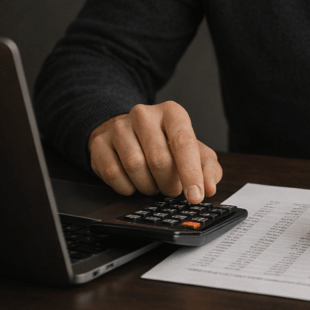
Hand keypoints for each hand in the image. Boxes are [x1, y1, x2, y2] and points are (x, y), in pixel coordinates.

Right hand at [88, 101, 221, 203]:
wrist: (129, 133)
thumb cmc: (166, 144)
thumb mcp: (194, 152)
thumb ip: (208, 169)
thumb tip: (209, 188)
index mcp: (172, 112)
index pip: (183, 143)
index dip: (191, 173)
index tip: (196, 196)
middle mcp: (144, 114)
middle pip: (159, 159)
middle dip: (168, 183)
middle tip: (171, 189)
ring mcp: (119, 126)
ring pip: (135, 167)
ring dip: (148, 186)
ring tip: (153, 183)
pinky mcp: (100, 142)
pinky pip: (113, 174)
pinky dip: (127, 187)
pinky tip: (134, 182)